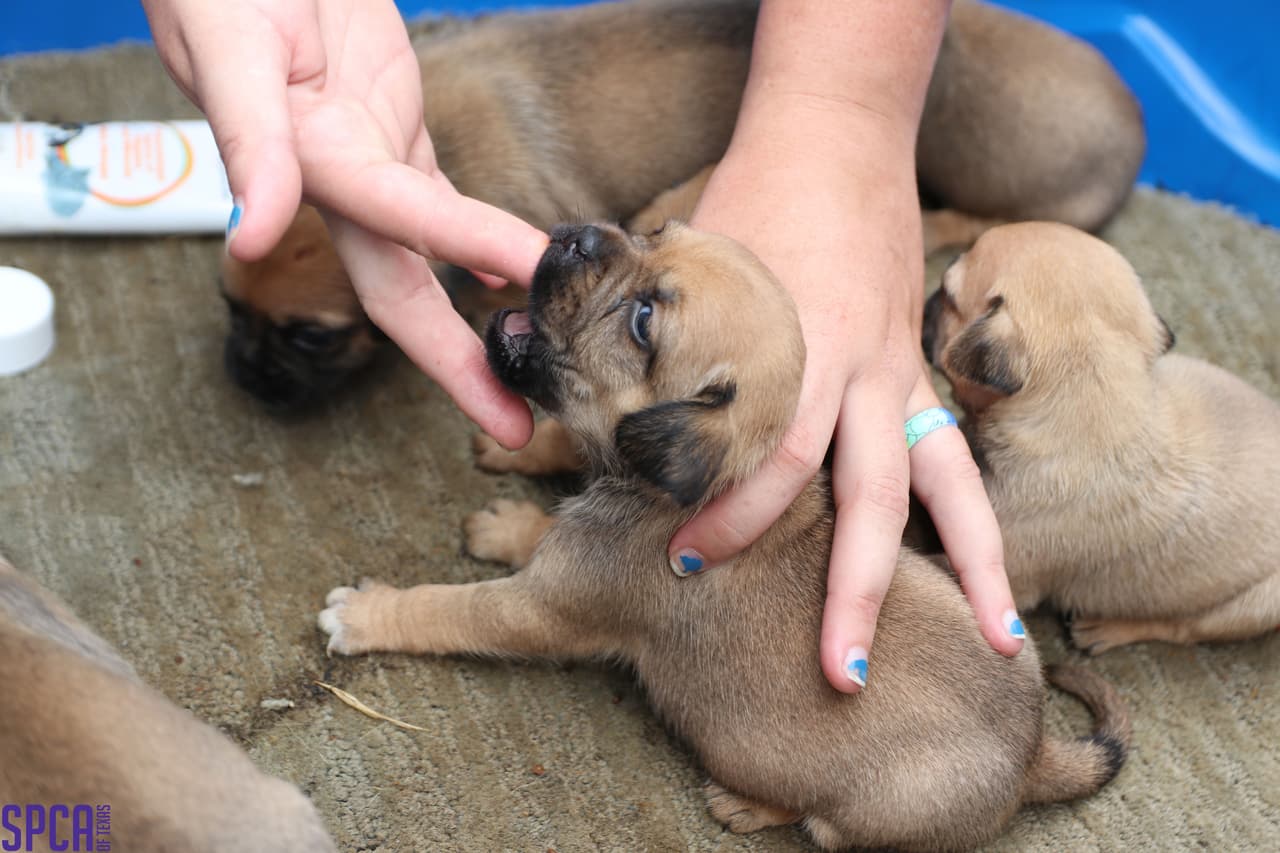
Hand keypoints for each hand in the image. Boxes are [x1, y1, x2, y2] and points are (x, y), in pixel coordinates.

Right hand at [143, 0, 547, 446]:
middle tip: (514, 430)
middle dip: (457, 364)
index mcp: (310, 162)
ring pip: (432, 253)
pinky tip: (507, 275)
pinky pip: (436, 200)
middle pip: (405, 292)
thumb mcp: (228, 45)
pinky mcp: (386, 126)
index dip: (465, 247)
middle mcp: (341, 182)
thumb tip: (255, 236)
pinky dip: (472, 240)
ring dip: (476, 314)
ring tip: (531, 367)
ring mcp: (369, 157)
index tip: (528, 280)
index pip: (403, 218)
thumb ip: (248, 136)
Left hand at [669, 0, 1022, 693]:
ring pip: (949, 483)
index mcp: (796, 344)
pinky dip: (977, 518)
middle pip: (868, 496)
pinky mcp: (919, 373)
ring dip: (974, 569)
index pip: (769, 455)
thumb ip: (661, 342)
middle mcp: (861, 372)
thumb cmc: (751, 199)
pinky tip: (994, 577)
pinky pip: (957, 455)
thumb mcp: (693, 265)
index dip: (728, 515)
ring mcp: (901, 375)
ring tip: (1001, 648)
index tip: (684, 562)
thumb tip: (597, 411)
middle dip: (856, 590)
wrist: (839, 135)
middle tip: (840, 677)